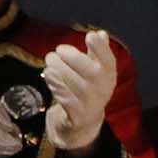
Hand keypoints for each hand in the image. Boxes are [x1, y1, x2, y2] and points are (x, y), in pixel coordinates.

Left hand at [40, 33, 118, 153]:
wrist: (82, 124)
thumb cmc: (86, 91)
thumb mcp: (94, 72)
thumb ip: (97, 53)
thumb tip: (100, 33)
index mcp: (109, 77)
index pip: (110, 62)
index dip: (101, 49)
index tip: (90, 36)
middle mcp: (103, 91)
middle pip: (92, 73)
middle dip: (74, 58)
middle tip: (58, 50)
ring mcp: (91, 104)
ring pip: (77, 85)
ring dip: (61, 70)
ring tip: (50, 60)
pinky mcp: (77, 116)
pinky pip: (66, 99)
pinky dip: (56, 85)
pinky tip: (48, 75)